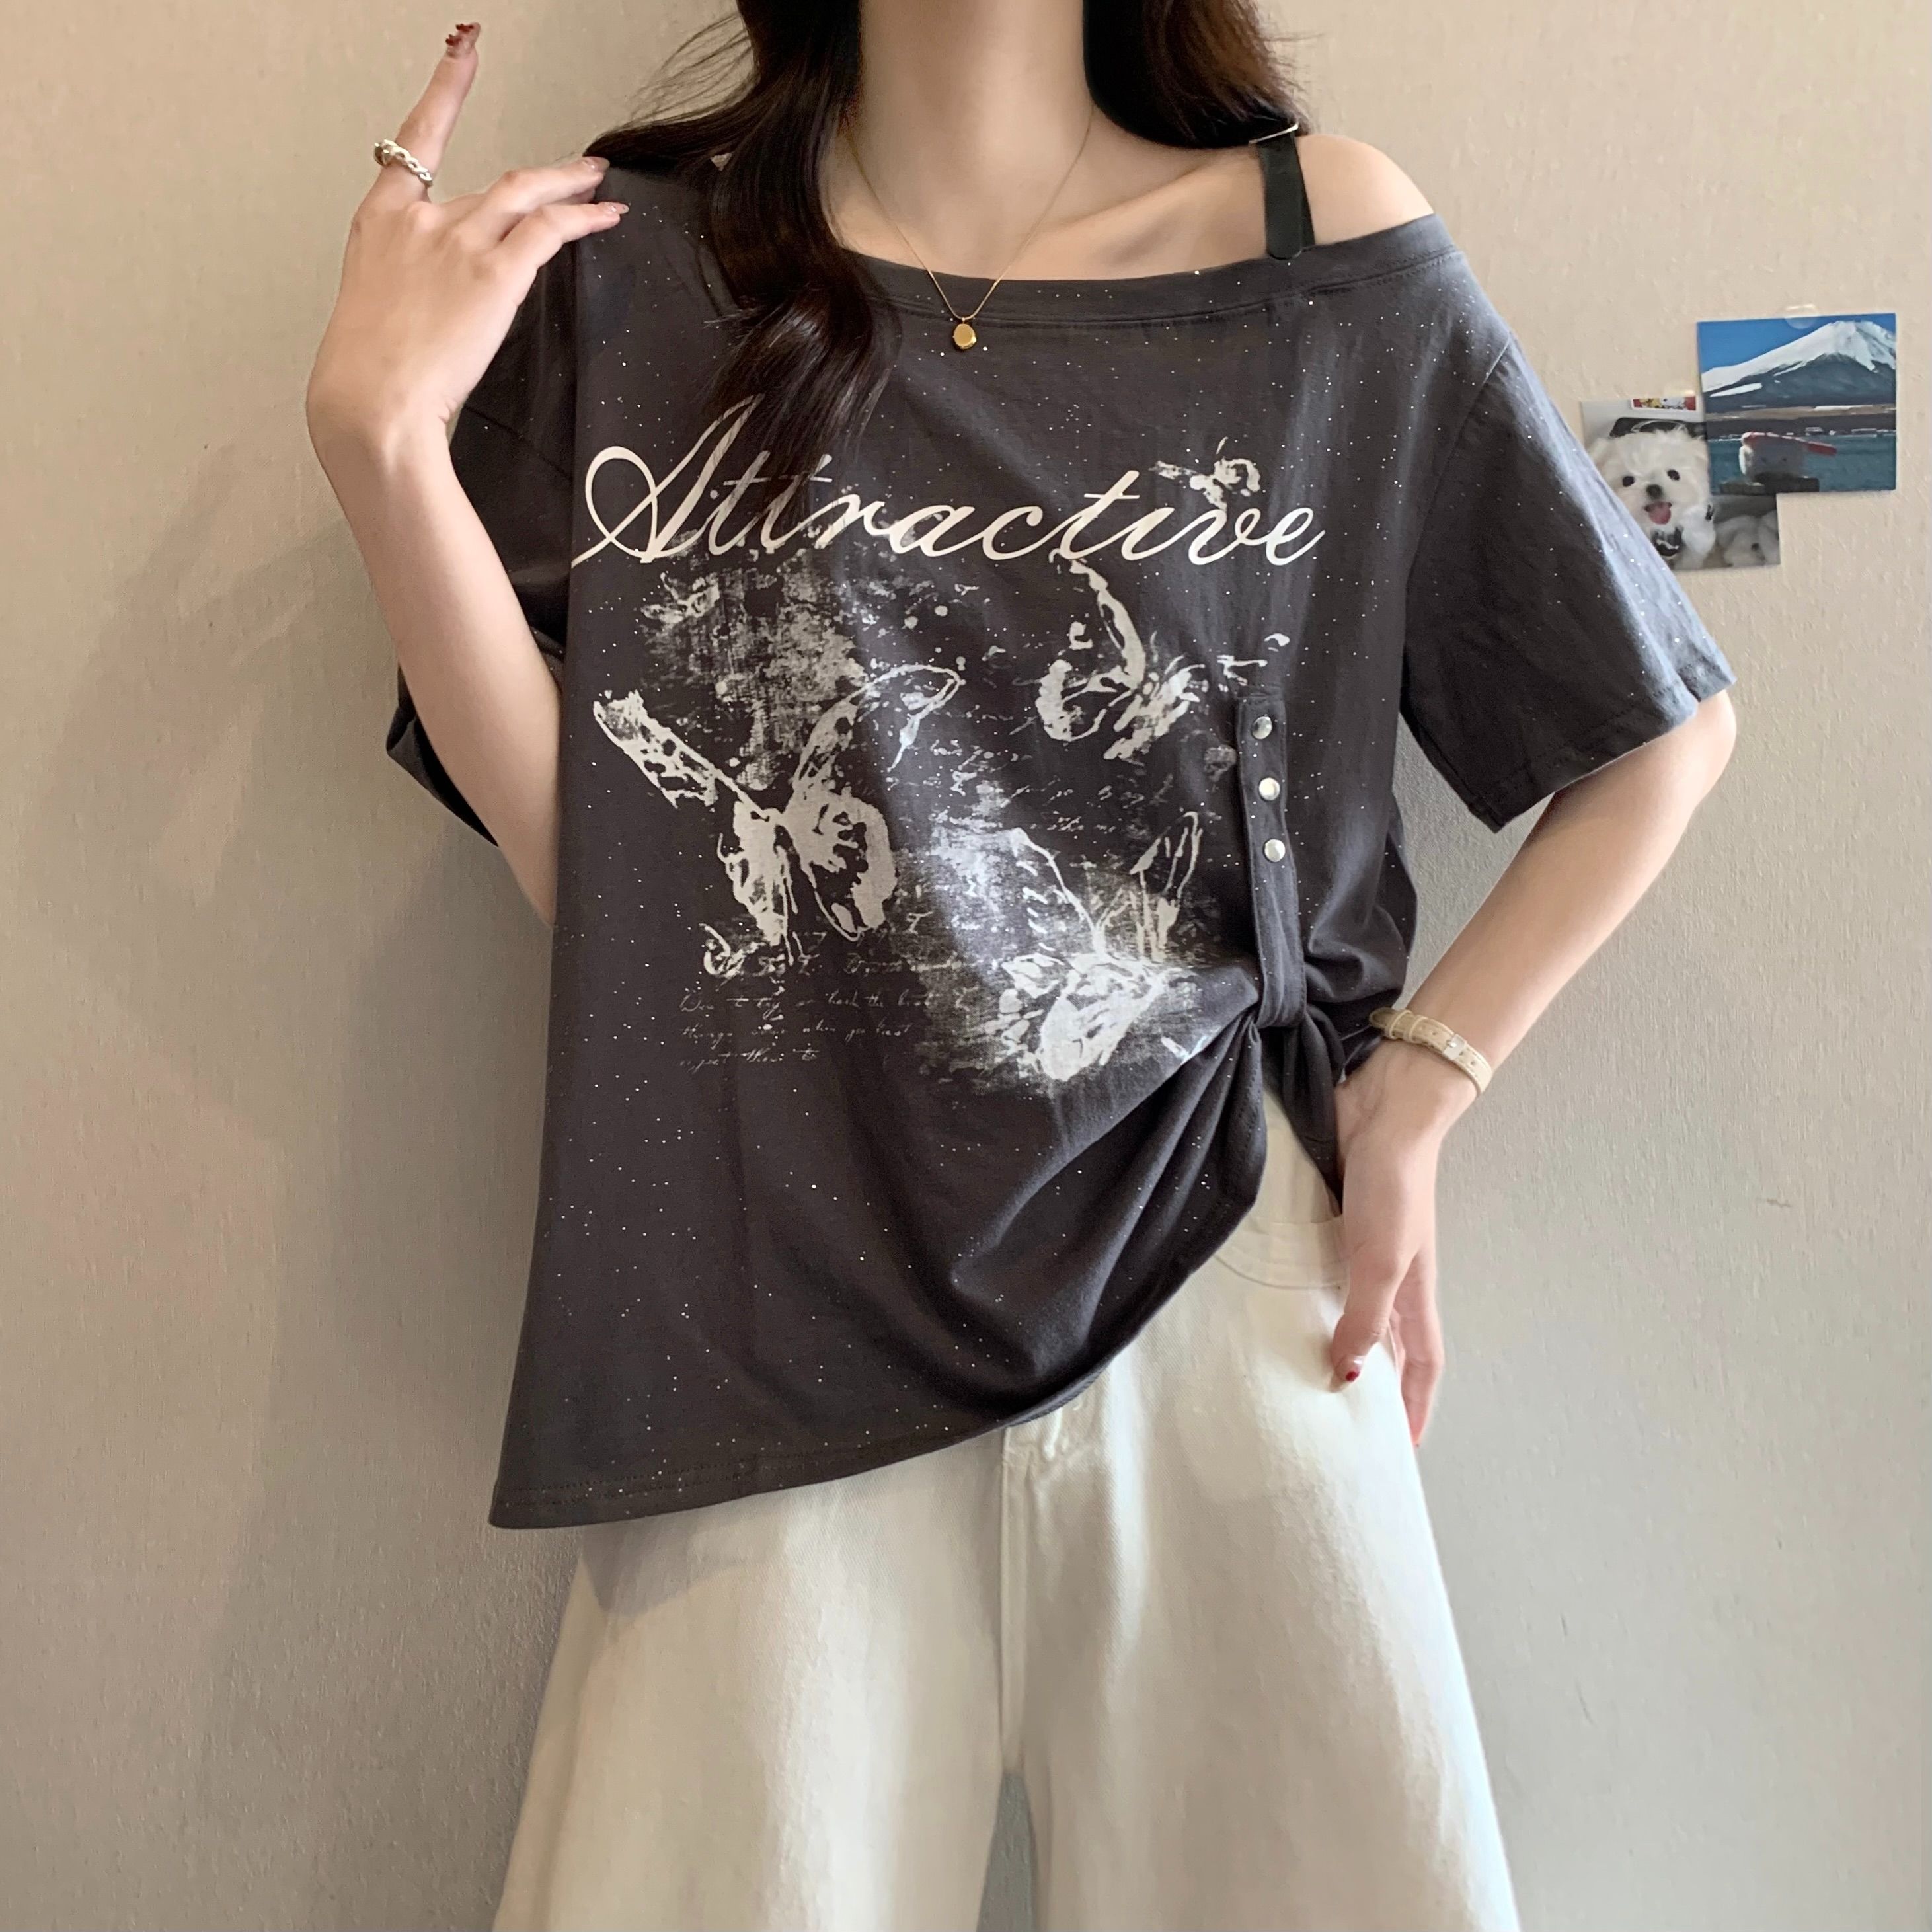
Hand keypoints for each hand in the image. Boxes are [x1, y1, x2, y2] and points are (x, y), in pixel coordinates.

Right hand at [304, 21, 624, 460]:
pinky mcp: (493, 274)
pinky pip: (548, 230)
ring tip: (597, 180)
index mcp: (381, 220)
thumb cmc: (368, 372)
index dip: (446, 91)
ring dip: (568, 184)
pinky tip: (605, 215)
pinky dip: (583, 218)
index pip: (416, 141)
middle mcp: (420, 219)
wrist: (372, 402)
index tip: (464, 53)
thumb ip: (409, 278)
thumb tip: (440, 287)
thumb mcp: (374, 305)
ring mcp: (458, 242)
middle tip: (574, 170)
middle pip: (488, 188)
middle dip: (536, 184)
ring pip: (524, 193)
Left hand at [1327, 1039, 1475, 1445]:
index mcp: (1412, 1293)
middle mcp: (1387, 1276)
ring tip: (1289, 1377)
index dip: (1412, 1407)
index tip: (1399, 1451)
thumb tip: (1342, 1377)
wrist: (1383, 1109)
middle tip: (1334, 1425)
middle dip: (1366, 1385)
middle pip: (1381, 1345)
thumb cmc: (1395, 1186)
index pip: (1419, 1365)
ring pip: (1344, 1310)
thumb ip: (1363, 1318)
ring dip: (1327, 1340)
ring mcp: (1357, 1248)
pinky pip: (1314, 1271)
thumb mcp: (1381, 1261)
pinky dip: (1299, 1294)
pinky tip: (1267, 1305)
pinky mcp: (1329, 1222)